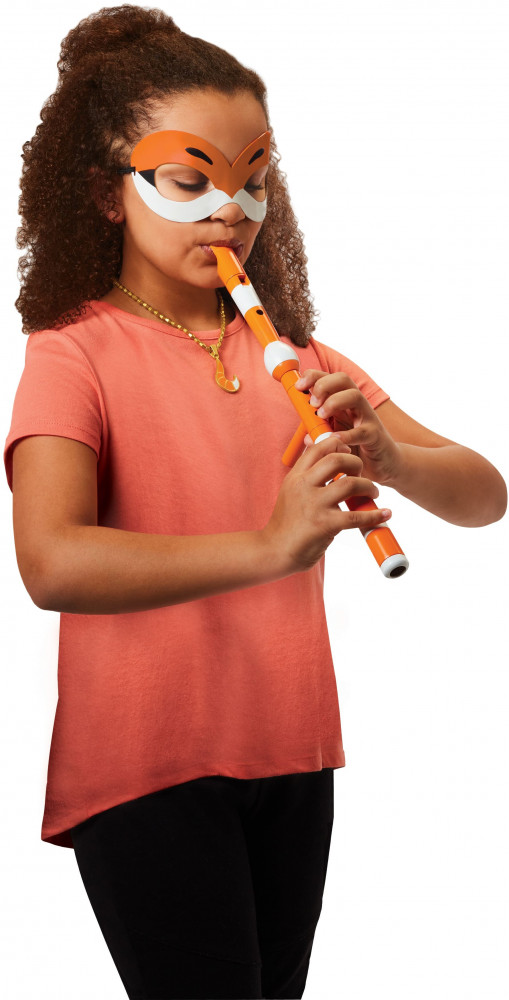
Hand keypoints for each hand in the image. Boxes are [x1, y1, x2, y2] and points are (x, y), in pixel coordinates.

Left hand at [295, 369, 400, 484]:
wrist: (387, 463)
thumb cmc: (359, 447)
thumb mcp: (336, 438)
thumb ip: (322, 435)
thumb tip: (306, 437)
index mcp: (344, 403)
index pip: (330, 379)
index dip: (314, 376)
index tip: (299, 386)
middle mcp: (357, 406)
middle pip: (343, 379)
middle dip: (324, 385)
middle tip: (313, 403)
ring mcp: (368, 418)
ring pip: (355, 396)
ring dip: (334, 402)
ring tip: (322, 415)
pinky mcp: (376, 436)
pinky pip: (362, 431)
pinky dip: (347, 434)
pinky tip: (335, 439)